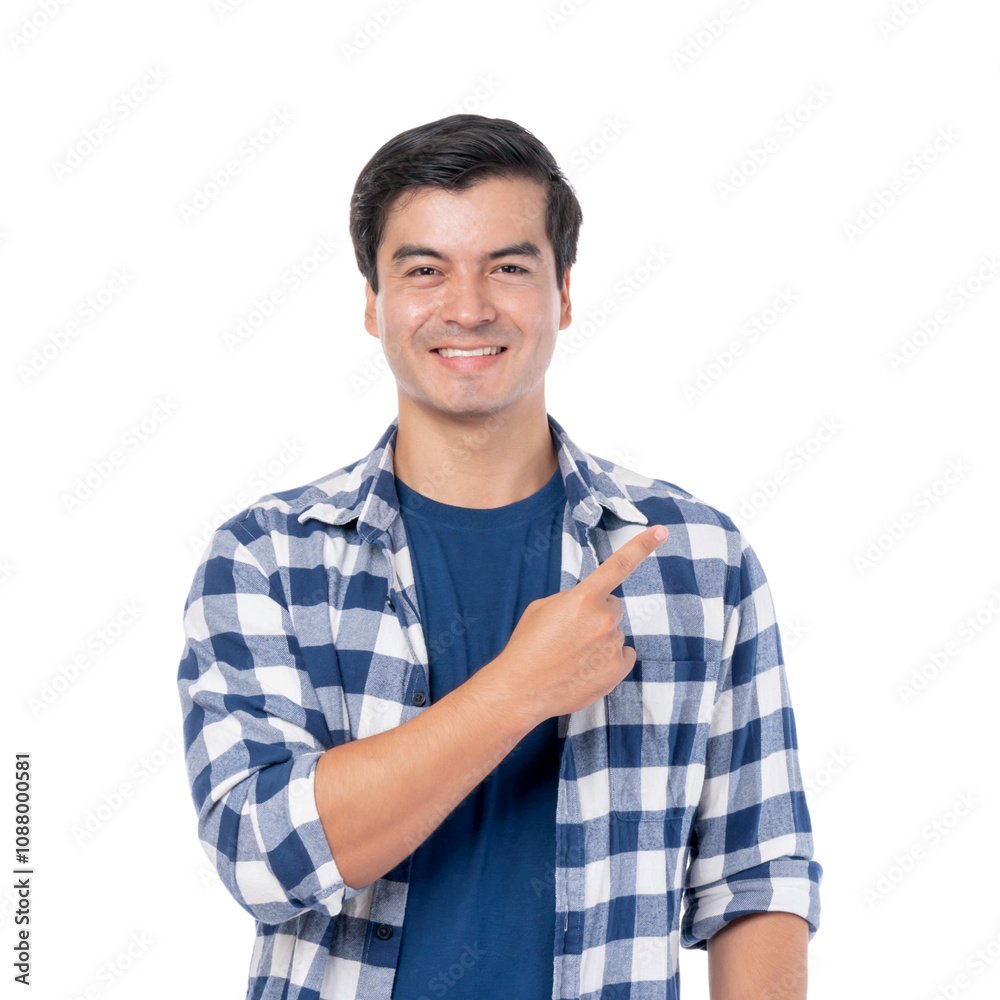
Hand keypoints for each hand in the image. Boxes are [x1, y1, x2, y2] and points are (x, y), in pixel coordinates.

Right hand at [486, 524, 669, 725]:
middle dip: (597, 615)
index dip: (642, 546)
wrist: (521, 689)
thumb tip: (589, 603)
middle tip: (572, 633)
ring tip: (572, 656)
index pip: (618, 566)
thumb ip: (571, 599)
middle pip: (613, 608)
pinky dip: (608, 660)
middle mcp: (603, 619)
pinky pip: (623, 656)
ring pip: (614, 634)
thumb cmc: (527, 647)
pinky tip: (585, 668)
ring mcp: (612, 646)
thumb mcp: (542, 609)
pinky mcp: (617, 671)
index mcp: (583, 599)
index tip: (661, 532)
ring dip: (600, 641)